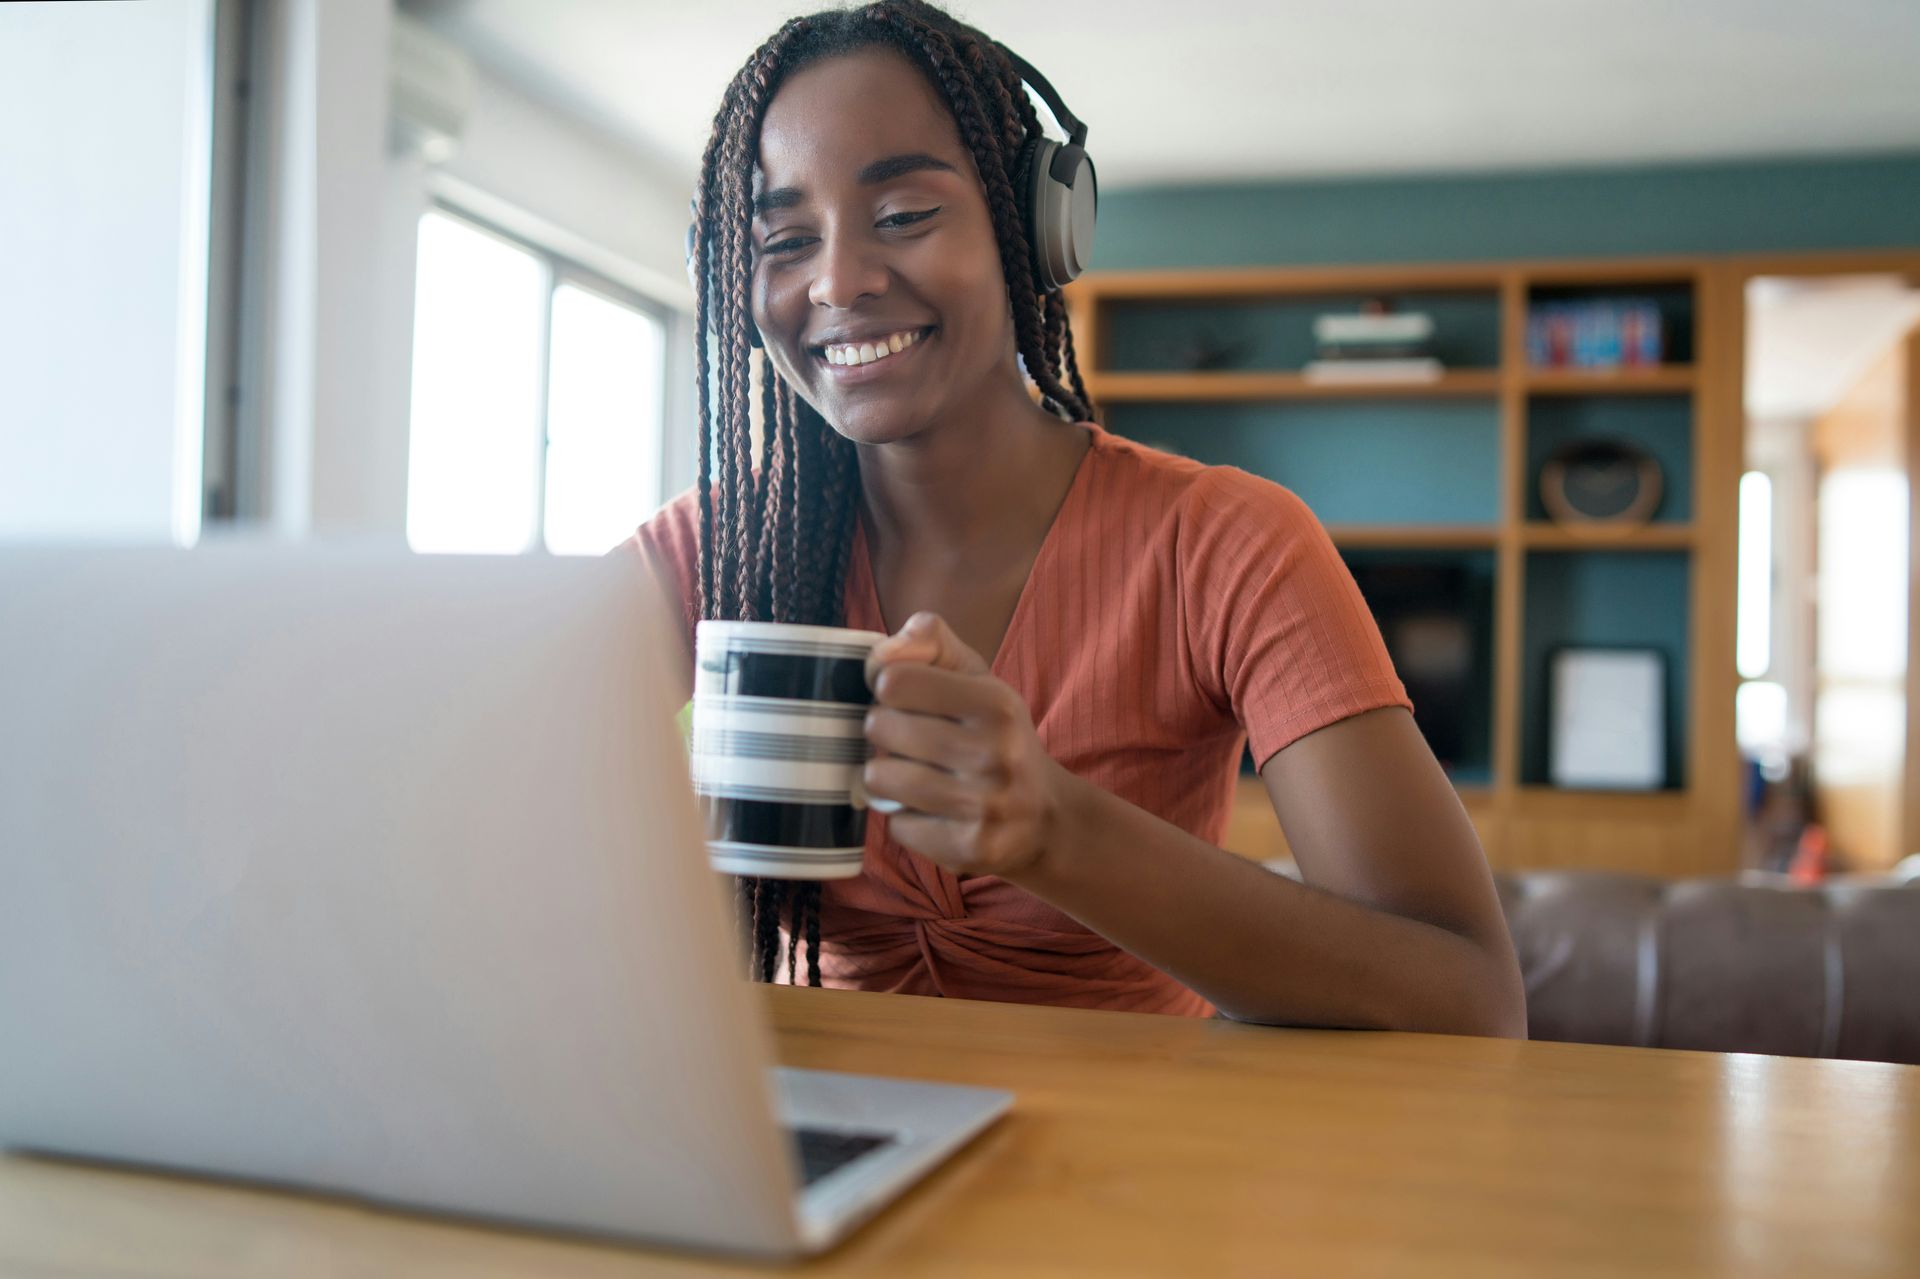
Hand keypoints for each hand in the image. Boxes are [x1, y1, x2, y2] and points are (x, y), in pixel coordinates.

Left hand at [862, 612, 1066, 877]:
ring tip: (917, 776)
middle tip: (913, 742)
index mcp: (996, 703)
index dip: (891, 689)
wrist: (1046, 817)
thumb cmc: (997, 736)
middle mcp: (993, 754)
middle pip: (879, 727)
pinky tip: (934, 813)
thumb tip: (882, 655)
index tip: (909, 701)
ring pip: (879, 779)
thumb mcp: (977, 678)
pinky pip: (896, 826)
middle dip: (886, 733)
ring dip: (888, 777)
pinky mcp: (968, 849)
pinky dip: (906, 819)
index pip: (894, 680)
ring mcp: (982, 807)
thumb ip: (931, 643)